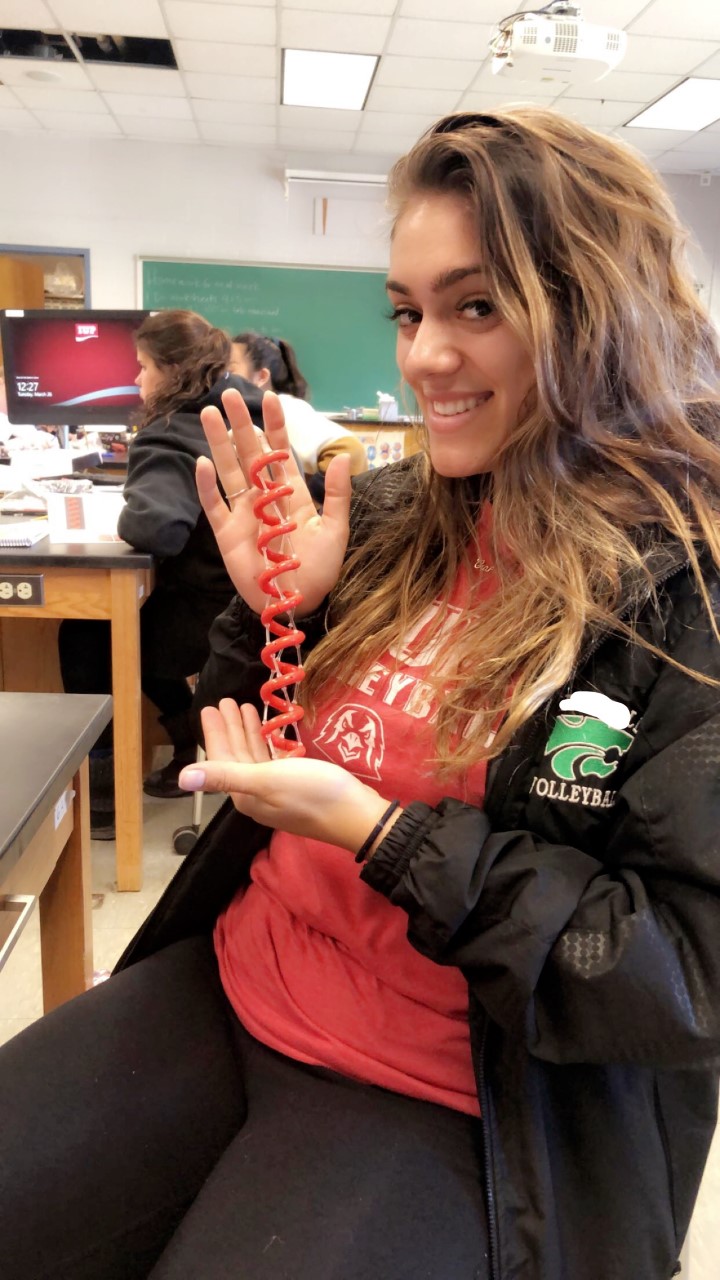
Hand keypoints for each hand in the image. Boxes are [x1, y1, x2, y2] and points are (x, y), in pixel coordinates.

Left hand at [181, 700, 391, 853]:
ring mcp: (276, 792)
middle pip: (236, 757)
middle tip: (225, 701)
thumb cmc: (312, 793)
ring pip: (254, 758)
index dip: (216, 733)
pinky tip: (270, 733)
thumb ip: (225, 775)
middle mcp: (256, 795)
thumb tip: (182, 779)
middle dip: (230, 729)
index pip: (221, 760)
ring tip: (245, 708)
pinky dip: (267, 744)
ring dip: (247, 733)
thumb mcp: (267, 780)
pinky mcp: (295, 787)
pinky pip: (272, 762)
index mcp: (245, 794)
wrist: (356, 815)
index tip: (211, 706)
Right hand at [198, 389, 350, 615]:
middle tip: (229, 393)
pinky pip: (214, 505)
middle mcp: (264, 497)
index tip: (270, 397)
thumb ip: (338, 495)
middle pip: (249, 453)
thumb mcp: (336, 531)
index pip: (280, 451)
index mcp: (291, 493)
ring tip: (208, 414)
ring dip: (218, 443)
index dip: (275, 425)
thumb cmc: (320, 570)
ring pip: (228, 471)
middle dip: (240, 423)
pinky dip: (207, 486)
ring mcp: (243, 513)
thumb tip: (341, 457)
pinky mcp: (227, 533)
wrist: (298, 603)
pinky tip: (203, 462)